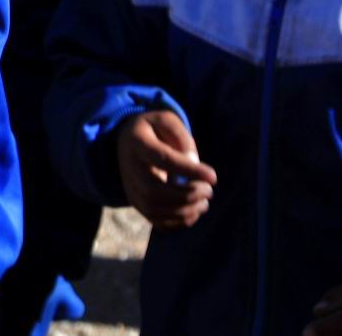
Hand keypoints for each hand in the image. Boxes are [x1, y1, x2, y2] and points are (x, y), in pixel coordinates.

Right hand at [114, 110, 214, 229]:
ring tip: (204, 202)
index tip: (213, 177)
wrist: (128, 141)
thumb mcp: (166, 120)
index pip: (162, 159)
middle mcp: (129, 168)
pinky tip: (193, 210)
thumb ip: (182, 137)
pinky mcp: (136, 203)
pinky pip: (157, 221)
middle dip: (188, 195)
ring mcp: (130, 188)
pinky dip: (179, 221)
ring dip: (186, 211)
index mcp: (137, 143)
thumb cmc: (154, 130)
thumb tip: (193, 163)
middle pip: (154, 191)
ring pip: (155, 210)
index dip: (188, 170)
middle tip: (208, 190)